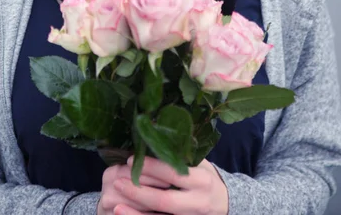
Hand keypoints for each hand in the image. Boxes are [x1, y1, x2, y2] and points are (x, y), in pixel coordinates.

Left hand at [111, 157, 228, 214]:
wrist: (226, 205)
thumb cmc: (207, 178)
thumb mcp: (200, 164)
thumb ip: (180, 155)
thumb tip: (152, 135)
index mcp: (201, 180)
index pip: (173, 173)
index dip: (151, 167)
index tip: (131, 158)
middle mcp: (197, 202)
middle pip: (164, 200)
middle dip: (139, 192)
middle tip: (118, 180)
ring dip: (136, 213)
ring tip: (116, 205)